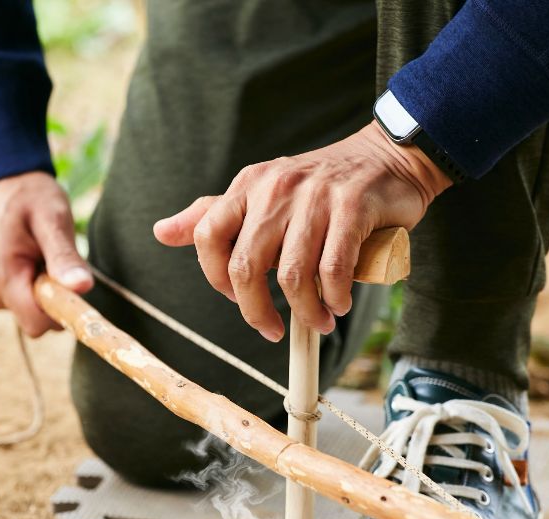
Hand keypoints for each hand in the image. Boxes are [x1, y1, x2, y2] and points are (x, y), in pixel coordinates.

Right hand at [0, 171, 92, 336]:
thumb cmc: (28, 194)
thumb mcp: (52, 217)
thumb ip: (64, 256)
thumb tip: (83, 288)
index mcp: (0, 271)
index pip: (36, 323)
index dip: (60, 311)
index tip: (72, 287)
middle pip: (32, 319)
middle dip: (50, 296)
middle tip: (51, 258)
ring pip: (24, 310)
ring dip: (37, 289)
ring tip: (35, 252)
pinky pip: (13, 300)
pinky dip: (24, 284)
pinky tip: (23, 257)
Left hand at [153, 124, 450, 340]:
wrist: (386, 159)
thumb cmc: (319, 187)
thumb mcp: (261, 194)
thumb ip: (213, 215)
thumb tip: (161, 232)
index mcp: (248, 185)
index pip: (207, 236)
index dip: (215, 277)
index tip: (237, 299)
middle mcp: (276, 188)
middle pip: (246, 266)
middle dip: (256, 311)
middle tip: (273, 331)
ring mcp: (315, 197)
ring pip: (292, 275)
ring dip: (305, 312)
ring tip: (319, 321)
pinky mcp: (352, 207)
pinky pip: (334, 268)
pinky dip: (335, 297)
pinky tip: (338, 305)